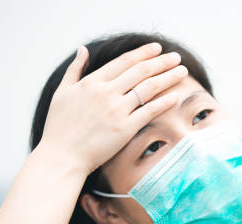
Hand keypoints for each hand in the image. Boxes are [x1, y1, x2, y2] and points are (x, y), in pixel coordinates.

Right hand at [38, 42, 187, 174]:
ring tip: (182, 71)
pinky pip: (149, 111)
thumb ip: (75, 69)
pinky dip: (164, 102)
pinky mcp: (124, 129)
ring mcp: (116, 110)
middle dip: (161, 61)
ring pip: (148, 88)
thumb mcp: (62, 92)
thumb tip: (83, 49)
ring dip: (168, 77)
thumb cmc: (59, 128)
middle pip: (140, 71)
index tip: (157, 48)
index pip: (123, 62)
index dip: (143, 53)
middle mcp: (106, 93)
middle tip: (176, 56)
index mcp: (92, 82)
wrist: (62, 156)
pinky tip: (176, 95)